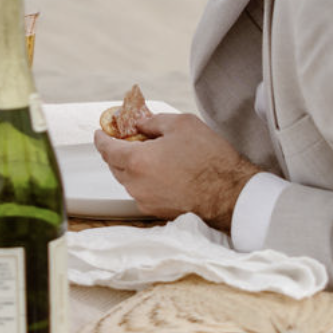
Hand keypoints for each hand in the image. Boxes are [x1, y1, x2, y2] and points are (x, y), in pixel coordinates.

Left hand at [93, 112, 258, 232]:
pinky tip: (160, 172)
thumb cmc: (210, 159)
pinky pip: (141, 192)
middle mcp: (136, 184)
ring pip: (128, 180)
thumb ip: (153, 122)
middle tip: (128, 139)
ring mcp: (145, 200)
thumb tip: (139, 124)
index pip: (106, 149)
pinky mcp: (156, 211)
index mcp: (137, 161)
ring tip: (149, 154)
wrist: (230, 193)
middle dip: (117, 151)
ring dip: (132, 166)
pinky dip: (144, 180)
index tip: (102, 131)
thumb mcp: (181, 124)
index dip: (102, 138)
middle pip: (114, 165)